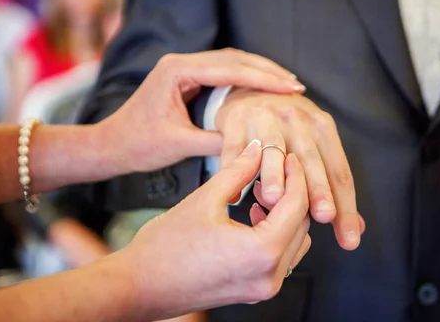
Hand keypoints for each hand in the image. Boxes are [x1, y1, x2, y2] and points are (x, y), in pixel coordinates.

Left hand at [96, 49, 304, 172]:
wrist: (111, 144)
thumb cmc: (139, 145)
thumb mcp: (180, 144)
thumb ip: (217, 141)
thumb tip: (255, 144)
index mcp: (177, 71)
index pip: (230, 70)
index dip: (264, 79)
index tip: (291, 87)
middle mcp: (181, 62)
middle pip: (234, 59)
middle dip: (267, 71)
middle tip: (296, 85)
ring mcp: (183, 67)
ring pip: (230, 62)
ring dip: (258, 72)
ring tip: (286, 84)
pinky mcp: (186, 77)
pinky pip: (222, 72)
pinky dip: (245, 79)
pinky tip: (262, 88)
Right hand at [117, 140, 310, 320]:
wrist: (138, 286)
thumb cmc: (164, 248)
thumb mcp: (204, 199)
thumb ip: (238, 171)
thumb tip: (257, 148)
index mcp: (262, 251)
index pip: (296, 204)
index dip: (295, 175)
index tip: (287, 156)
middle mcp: (269, 275)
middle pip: (301, 224)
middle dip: (291, 193)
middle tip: (273, 170)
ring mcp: (262, 288)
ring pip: (294, 242)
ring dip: (285, 215)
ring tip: (260, 193)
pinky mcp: (253, 291)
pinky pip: (280, 258)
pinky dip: (276, 234)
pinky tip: (254, 215)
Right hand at [216, 89, 364, 250]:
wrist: (250, 91)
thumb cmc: (286, 128)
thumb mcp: (314, 145)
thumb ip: (332, 187)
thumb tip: (357, 230)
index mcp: (321, 127)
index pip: (338, 171)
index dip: (346, 206)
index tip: (349, 238)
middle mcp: (296, 119)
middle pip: (310, 160)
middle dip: (318, 189)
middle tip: (324, 217)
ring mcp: (265, 118)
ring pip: (273, 151)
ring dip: (274, 176)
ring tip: (275, 201)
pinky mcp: (236, 120)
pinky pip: (235, 149)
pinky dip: (234, 172)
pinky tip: (234, 198)